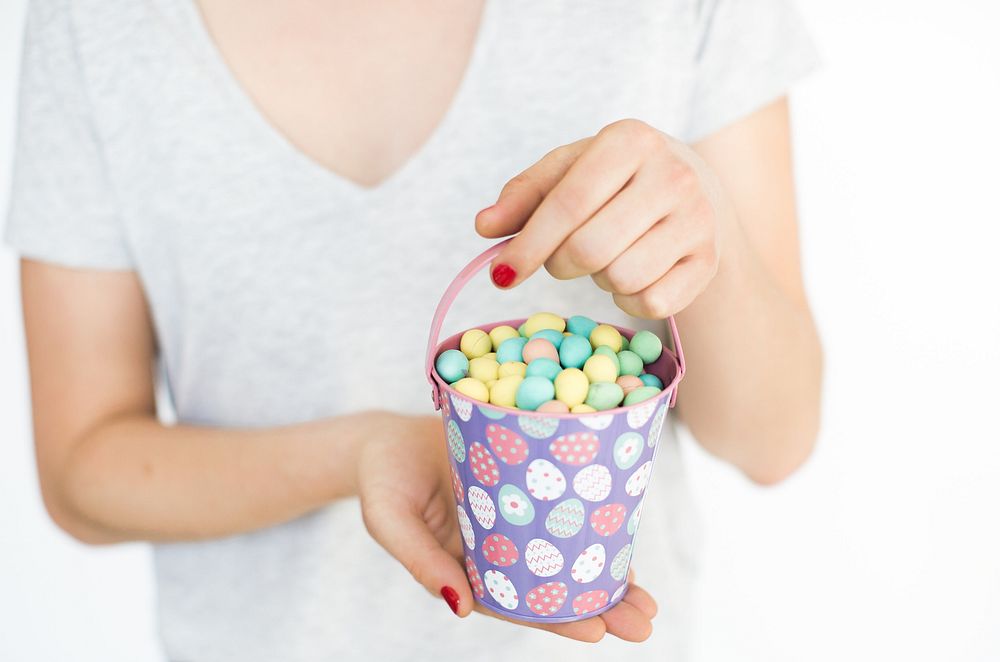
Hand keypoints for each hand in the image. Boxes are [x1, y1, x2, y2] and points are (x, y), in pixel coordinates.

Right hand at [357, 411, 657, 641]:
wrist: (387, 438)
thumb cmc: (383, 480)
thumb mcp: (390, 520)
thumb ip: (419, 562)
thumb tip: (462, 609)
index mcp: (468, 569)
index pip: (517, 604)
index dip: (556, 619)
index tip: (596, 631)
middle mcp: (499, 550)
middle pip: (551, 587)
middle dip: (599, 607)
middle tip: (642, 622)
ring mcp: (515, 518)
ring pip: (565, 553)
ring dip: (607, 577)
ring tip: (647, 600)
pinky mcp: (526, 483)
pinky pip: (564, 509)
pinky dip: (594, 526)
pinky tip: (624, 539)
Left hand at [477, 118, 731, 318]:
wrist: (697, 188)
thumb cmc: (616, 180)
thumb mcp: (568, 170)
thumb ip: (523, 195)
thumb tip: (485, 226)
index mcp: (630, 141)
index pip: (569, 203)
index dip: (529, 245)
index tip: (501, 275)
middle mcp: (672, 175)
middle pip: (590, 249)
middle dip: (560, 264)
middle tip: (561, 258)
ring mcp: (697, 219)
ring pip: (622, 278)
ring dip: (599, 279)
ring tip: (606, 257)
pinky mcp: (709, 261)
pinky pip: (651, 303)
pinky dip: (629, 300)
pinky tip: (634, 275)